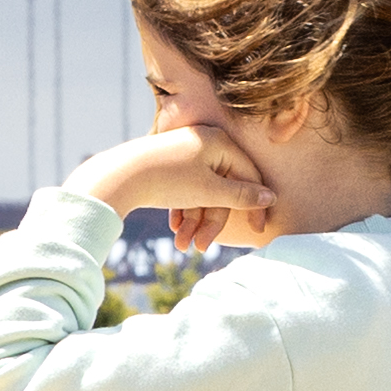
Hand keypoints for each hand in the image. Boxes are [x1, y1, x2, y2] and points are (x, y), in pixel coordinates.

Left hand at [69, 122, 268, 242]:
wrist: (119, 175)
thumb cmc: (168, 180)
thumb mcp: (210, 191)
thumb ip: (242, 195)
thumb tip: (270, 197)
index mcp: (220, 142)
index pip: (249, 175)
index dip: (254, 205)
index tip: (257, 231)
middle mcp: (205, 143)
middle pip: (223, 187)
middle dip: (211, 221)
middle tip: (201, 247)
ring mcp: (186, 152)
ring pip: (203, 192)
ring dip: (195, 221)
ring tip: (182, 245)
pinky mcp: (170, 163)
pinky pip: (187, 188)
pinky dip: (183, 209)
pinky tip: (174, 228)